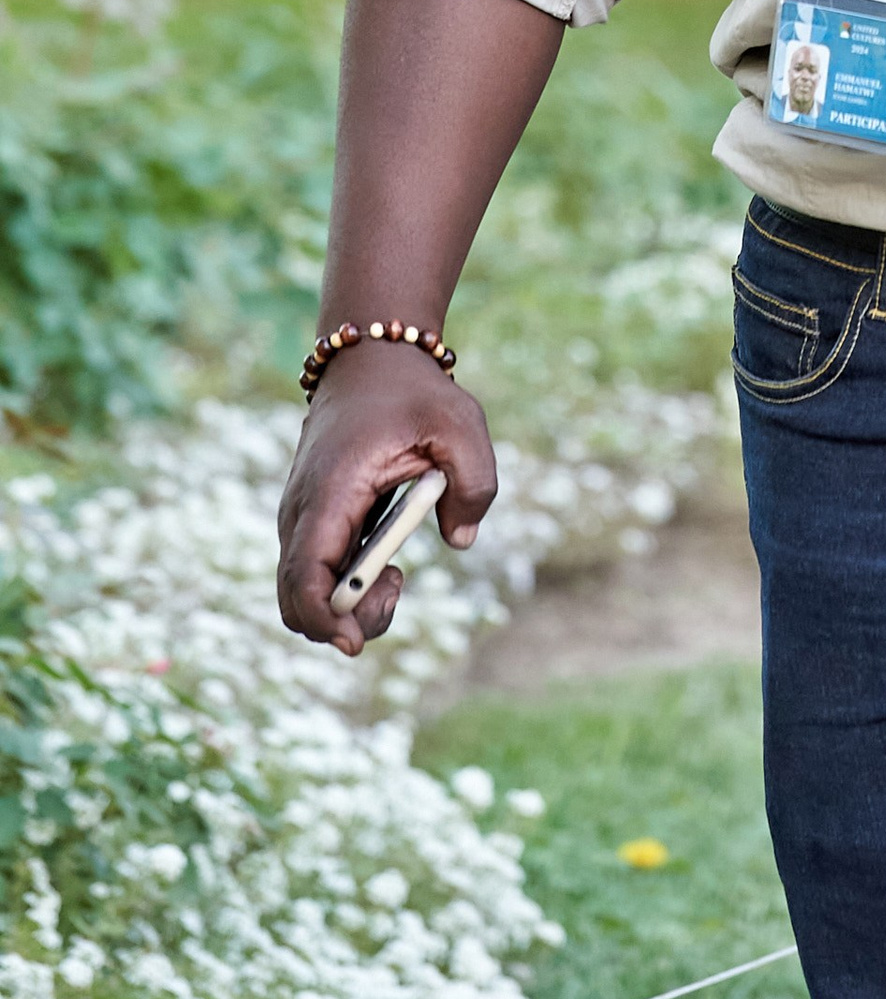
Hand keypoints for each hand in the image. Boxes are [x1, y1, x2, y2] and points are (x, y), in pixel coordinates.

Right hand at [276, 344, 498, 656]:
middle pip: (296, 601)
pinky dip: (348, 587)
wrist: (370, 360)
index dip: (325, 620)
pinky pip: (316, 575)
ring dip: (350, 606)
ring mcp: (301, 519)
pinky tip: (390, 562)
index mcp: (328, 492)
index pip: (302, 579)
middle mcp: (301, 512)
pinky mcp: (313, 523)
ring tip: (399, 574)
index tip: (357, 639)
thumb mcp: (461, 423)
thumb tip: (461, 539)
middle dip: (345, 622)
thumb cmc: (413, 392)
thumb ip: (475, 482)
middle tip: (400, 586)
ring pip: (303, 594)